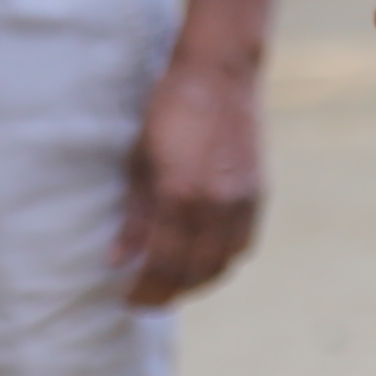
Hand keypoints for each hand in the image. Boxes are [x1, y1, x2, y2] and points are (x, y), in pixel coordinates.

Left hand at [114, 52, 267, 307]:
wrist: (218, 74)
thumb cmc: (169, 111)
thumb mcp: (139, 161)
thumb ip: (133, 218)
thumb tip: (118, 261)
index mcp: (179, 195)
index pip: (162, 265)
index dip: (145, 290)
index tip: (128, 301)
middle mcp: (215, 204)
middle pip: (193, 272)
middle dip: (168, 293)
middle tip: (148, 300)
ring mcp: (241, 200)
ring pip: (222, 264)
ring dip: (197, 282)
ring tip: (174, 285)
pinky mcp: (258, 192)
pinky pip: (243, 244)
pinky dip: (223, 261)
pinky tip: (204, 260)